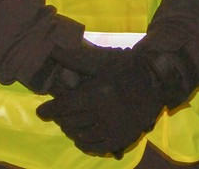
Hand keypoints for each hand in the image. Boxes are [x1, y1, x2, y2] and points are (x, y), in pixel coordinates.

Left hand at [35, 43, 166, 157]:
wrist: (156, 80)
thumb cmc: (127, 67)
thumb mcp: (101, 61)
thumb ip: (76, 58)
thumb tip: (52, 49)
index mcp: (97, 93)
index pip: (64, 107)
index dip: (50, 110)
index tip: (42, 112)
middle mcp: (104, 114)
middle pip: (70, 123)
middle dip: (61, 119)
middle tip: (60, 114)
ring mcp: (114, 129)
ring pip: (81, 137)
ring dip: (72, 131)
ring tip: (72, 124)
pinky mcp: (122, 138)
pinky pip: (96, 147)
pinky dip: (86, 143)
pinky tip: (84, 136)